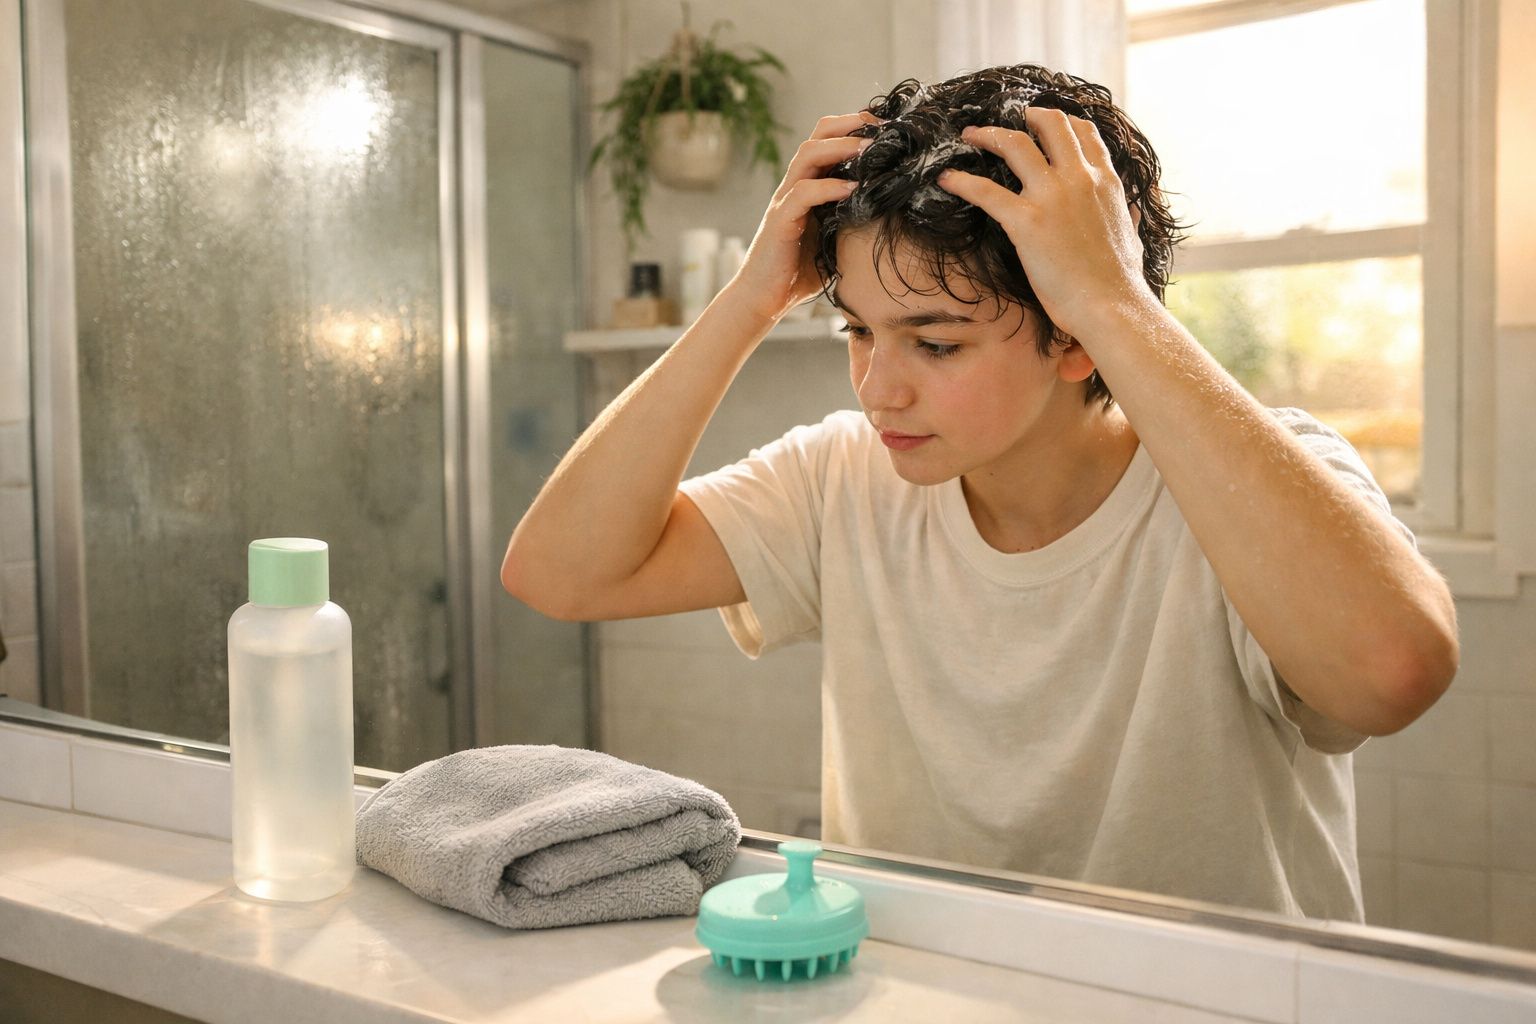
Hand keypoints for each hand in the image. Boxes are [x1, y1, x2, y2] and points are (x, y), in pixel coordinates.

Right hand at [720, 112, 878, 322]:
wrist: (764, 299)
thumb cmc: (800, 272)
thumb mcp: (836, 240)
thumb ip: (854, 222)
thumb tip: (894, 215)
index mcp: (809, 187)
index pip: (828, 141)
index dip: (855, 127)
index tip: (887, 126)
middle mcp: (795, 186)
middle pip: (817, 136)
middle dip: (850, 125)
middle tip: (883, 126)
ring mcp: (785, 201)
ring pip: (807, 156)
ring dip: (840, 147)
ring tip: (870, 149)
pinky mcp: (780, 221)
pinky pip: (803, 193)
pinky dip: (828, 187)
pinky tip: (852, 189)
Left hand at [936, 108, 1155, 343]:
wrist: (1111, 306)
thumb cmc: (1120, 281)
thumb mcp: (1132, 237)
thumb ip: (1126, 217)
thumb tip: (1131, 211)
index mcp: (1106, 182)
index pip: (1085, 133)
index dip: (1062, 122)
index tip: (1044, 122)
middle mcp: (1080, 179)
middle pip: (1052, 125)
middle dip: (1027, 116)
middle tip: (1008, 120)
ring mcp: (1052, 197)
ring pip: (1015, 144)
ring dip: (989, 134)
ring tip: (970, 135)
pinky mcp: (1026, 221)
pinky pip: (985, 191)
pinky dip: (962, 181)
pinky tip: (946, 179)